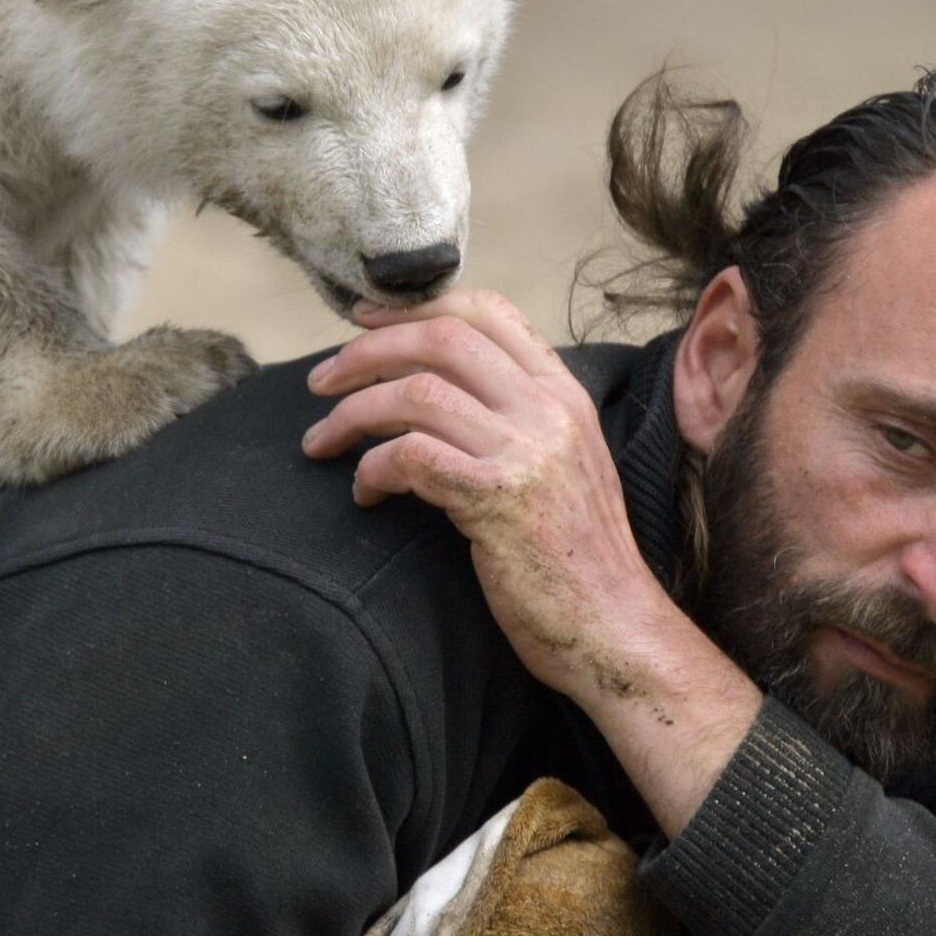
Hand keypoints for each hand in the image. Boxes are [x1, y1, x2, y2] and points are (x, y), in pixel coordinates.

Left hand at [300, 289, 671, 701]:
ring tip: (322, 441)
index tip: (362, 321)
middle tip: (322, 381)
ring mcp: (526, 452)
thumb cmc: (574, 556)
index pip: (486, 311)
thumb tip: (432, 385)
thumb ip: (514, 417)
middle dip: (366, 352)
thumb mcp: (561, 463)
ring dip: (352, 413)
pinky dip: (372, 468)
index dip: (413, 307)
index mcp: (563, 394)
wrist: (613, 628)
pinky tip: (364, 492)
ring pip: (416, 393)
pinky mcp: (498, 500)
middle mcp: (548, 410)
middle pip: (441, 339)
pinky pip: (411, 456)